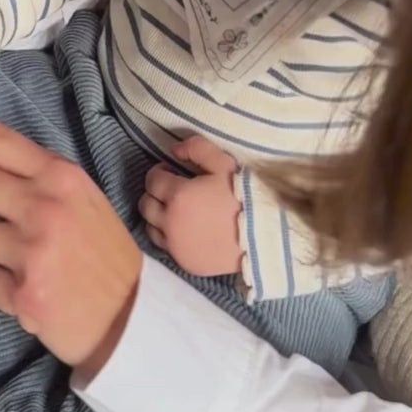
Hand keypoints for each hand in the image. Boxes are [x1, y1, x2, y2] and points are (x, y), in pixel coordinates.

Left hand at [0, 90, 142, 377]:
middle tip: (5, 218)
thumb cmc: (102, 254)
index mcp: (61, 176)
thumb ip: (33, 176)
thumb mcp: (80, 198)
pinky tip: (26, 287)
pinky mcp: (22, 292)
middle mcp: (45, 206)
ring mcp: (33, 250)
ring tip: (20, 257)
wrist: (131, 318)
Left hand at [139, 137, 241, 277]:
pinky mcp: (184, 263)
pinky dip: (169, 237)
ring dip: (158, 216)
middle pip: (146, 204)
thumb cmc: (245, 197)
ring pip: (150, 227)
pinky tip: (186, 230)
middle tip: (172, 190)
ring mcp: (175, 245)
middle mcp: (169, 222)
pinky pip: (165, 247)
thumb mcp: (225, 164)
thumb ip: (197, 149)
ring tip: (177, 212)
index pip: (152, 180)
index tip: (171, 171)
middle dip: (155, 193)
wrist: (264, 238)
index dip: (159, 172)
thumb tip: (174, 149)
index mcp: (177, 195)